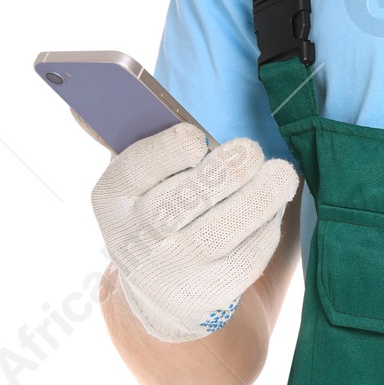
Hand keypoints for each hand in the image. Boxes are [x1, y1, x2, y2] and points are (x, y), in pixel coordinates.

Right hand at [92, 122, 297, 343]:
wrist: (162, 287)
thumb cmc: (157, 209)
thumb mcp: (136, 178)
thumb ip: (129, 135)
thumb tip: (101, 94)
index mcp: (114, 196)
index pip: (138, 167)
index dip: (170, 150)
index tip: (197, 138)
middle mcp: (139, 235)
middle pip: (187, 197)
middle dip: (227, 170)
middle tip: (252, 150)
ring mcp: (175, 267)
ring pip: (224, 228)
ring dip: (261, 196)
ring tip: (282, 174)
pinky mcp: (212, 290)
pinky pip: (248, 256)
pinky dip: (267, 228)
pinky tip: (274, 207)